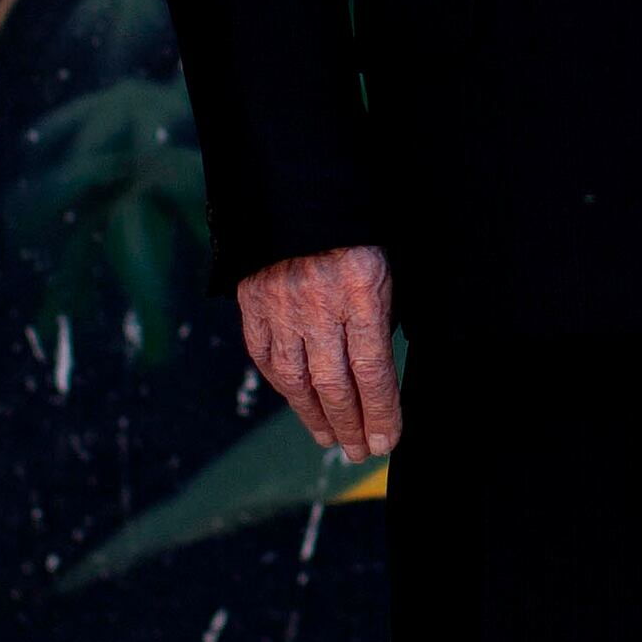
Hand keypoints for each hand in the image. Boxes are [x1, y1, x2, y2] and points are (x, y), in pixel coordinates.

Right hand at [237, 245, 401, 457]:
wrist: (298, 190)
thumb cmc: (355, 231)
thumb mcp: (385, 267)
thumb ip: (382, 318)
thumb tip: (380, 376)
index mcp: (361, 290)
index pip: (373, 370)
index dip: (382, 412)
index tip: (389, 440)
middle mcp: (318, 304)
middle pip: (335, 384)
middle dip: (352, 425)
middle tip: (363, 451)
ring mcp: (280, 306)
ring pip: (297, 379)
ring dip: (316, 416)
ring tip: (332, 439)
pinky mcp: (252, 303)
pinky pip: (266, 357)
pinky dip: (283, 386)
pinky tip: (299, 402)